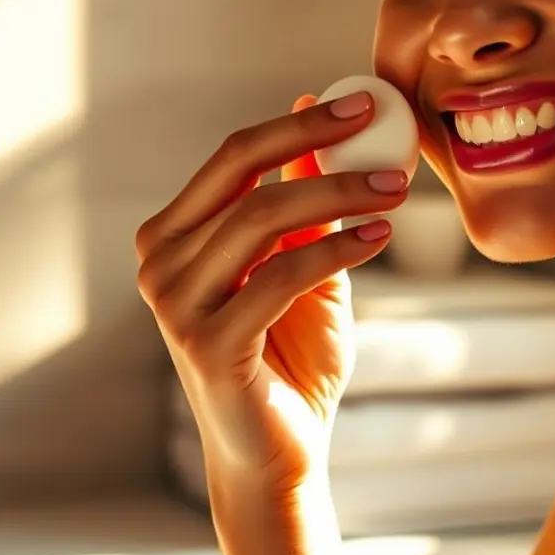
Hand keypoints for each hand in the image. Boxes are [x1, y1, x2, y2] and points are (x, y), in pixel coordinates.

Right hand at [135, 91, 409, 492]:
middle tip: (384, 135)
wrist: (280, 452)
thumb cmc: (291, 357)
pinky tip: (377, 236)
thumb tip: (312, 106)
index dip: (297, 122)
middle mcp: (160, 262)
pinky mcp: (204, 342)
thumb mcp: (303, 263)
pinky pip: (279, 275)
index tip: (363, 102)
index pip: (234, 156)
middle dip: (316, 144)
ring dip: (339, 195)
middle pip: (244, 177)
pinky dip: (336, 247)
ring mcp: (174, 303)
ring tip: (394, 194)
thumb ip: (304, 198)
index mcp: (174, 234)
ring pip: (262, 218)